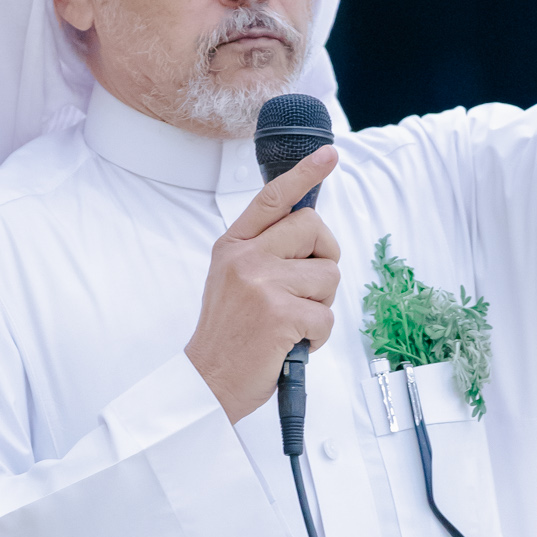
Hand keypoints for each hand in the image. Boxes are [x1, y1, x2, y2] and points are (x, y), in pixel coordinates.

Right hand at [185, 148, 340, 423]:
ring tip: (291, 323)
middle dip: (325, 259)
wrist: (207, 382)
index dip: (304, 173)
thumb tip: (311, 232)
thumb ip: (265, 252)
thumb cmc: (229, 335)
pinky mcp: (280, 314)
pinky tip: (291, 344)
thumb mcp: (233, 279)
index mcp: (234, 245)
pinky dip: (317, 336)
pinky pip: (327, 317)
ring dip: (320, 306)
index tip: (329, 155)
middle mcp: (246, 257)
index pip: (273, 198)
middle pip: (314, 230)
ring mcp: (262, 284)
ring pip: (328, 277)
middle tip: (308, 288)